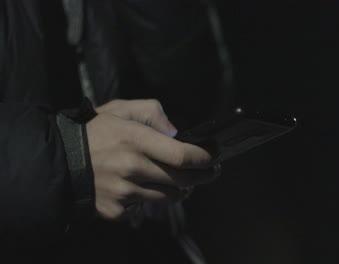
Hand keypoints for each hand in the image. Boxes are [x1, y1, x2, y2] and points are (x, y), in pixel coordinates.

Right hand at [86, 99, 219, 219]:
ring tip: (182, 182)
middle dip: (201, 177)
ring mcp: (124, 192)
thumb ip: (153, 112)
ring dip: (179, 190)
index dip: (203, 158)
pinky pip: (144, 208)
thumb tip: (176, 132)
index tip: (213, 158)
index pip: (181, 155)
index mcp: (135, 140)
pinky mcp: (116, 210)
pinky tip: (144, 188)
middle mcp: (132, 168)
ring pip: (167, 197)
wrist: (60, 160)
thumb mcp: (121, 108)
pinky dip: (149, 199)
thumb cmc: (94, 131)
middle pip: (181, 180)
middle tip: (210, 173)